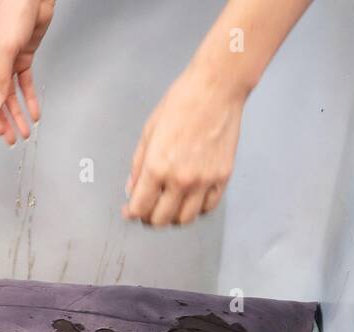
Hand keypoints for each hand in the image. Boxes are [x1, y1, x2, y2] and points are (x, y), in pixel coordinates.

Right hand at [0, 0, 55, 144]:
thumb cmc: (14, 12)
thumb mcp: (6, 48)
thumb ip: (2, 78)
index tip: (0, 130)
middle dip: (5, 120)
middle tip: (12, 138)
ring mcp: (9, 61)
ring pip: (12, 95)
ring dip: (18, 114)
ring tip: (25, 132)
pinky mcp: (24, 58)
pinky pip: (25, 84)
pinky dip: (30, 99)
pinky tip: (35, 112)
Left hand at [123, 65, 245, 226]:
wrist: (216, 90)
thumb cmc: (182, 103)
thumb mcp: (149, 132)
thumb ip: (138, 165)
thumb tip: (132, 189)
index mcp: (157, 167)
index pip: (140, 208)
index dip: (132, 213)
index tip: (130, 211)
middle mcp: (180, 179)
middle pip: (161, 219)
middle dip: (150, 218)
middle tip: (148, 210)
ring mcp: (204, 181)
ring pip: (185, 219)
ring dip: (174, 217)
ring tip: (169, 206)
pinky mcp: (222, 177)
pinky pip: (208, 207)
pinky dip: (197, 209)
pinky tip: (190, 199)